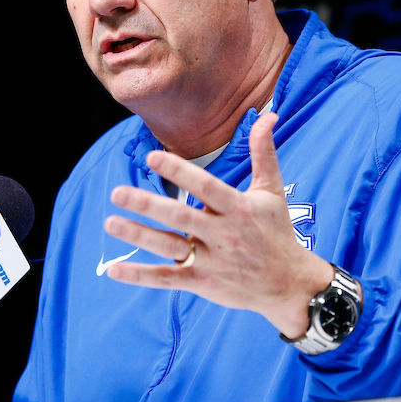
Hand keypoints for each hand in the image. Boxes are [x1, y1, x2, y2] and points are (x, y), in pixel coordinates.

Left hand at [105, 111, 335, 338]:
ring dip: (138, 236)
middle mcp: (223, 234)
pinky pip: (168, 279)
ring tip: (110, 222)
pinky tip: (114, 270)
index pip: (206, 186)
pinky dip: (141, 276)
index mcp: (238, 208)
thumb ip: (263, 153)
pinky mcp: (202, 283)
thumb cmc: (277, 232)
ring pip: (170, 247)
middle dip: (148, 205)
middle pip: (181, 217)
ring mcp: (211, 261)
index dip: (179, 172)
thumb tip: (267, 116)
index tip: (153, 157)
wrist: (290, 285)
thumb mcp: (272, 192)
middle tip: (117, 192)